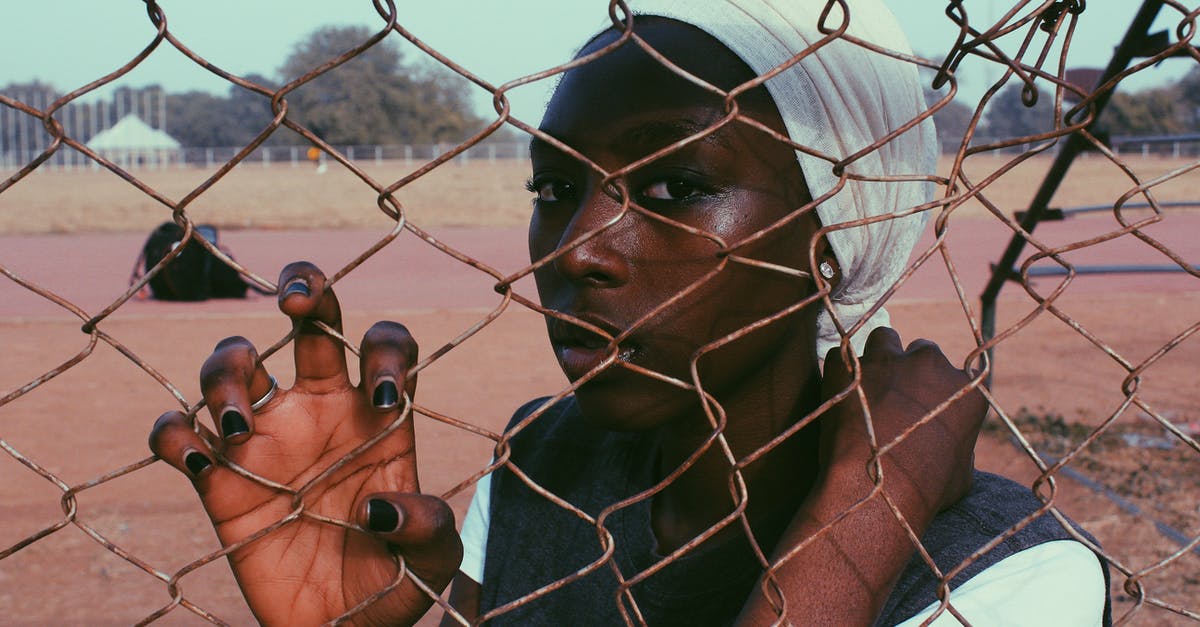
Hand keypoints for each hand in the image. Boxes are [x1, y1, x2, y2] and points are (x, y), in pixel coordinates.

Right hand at [149, 262, 461, 625]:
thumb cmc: (393, 586)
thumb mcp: (431, 562)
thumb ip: (428, 529)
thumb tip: (379, 507)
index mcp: (377, 418)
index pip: (384, 346)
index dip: (385, 351)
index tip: (381, 397)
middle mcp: (321, 411)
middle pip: (310, 322)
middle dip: (304, 289)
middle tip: (296, 301)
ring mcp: (266, 439)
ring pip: (234, 362)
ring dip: (227, 374)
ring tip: (240, 428)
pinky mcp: (217, 480)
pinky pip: (178, 432)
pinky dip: (174, 434)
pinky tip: (198, 460)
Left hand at [736, 328, 984, 624]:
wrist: (875, 492)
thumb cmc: (924, 492)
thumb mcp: (961, 474)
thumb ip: (960, 445)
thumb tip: (955, 446)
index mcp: (965, 387)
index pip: (952, 372)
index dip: (935, 387)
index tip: (923, 402)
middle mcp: (929, 362)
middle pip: (920, 350)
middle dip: (908, 368)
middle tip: (892, 396)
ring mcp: (886, 359)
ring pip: (883, 338)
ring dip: (877, 356)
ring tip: (866, 383)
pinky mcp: (846, 366)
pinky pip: (841, 355)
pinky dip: (840, 371)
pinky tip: (838, 393)